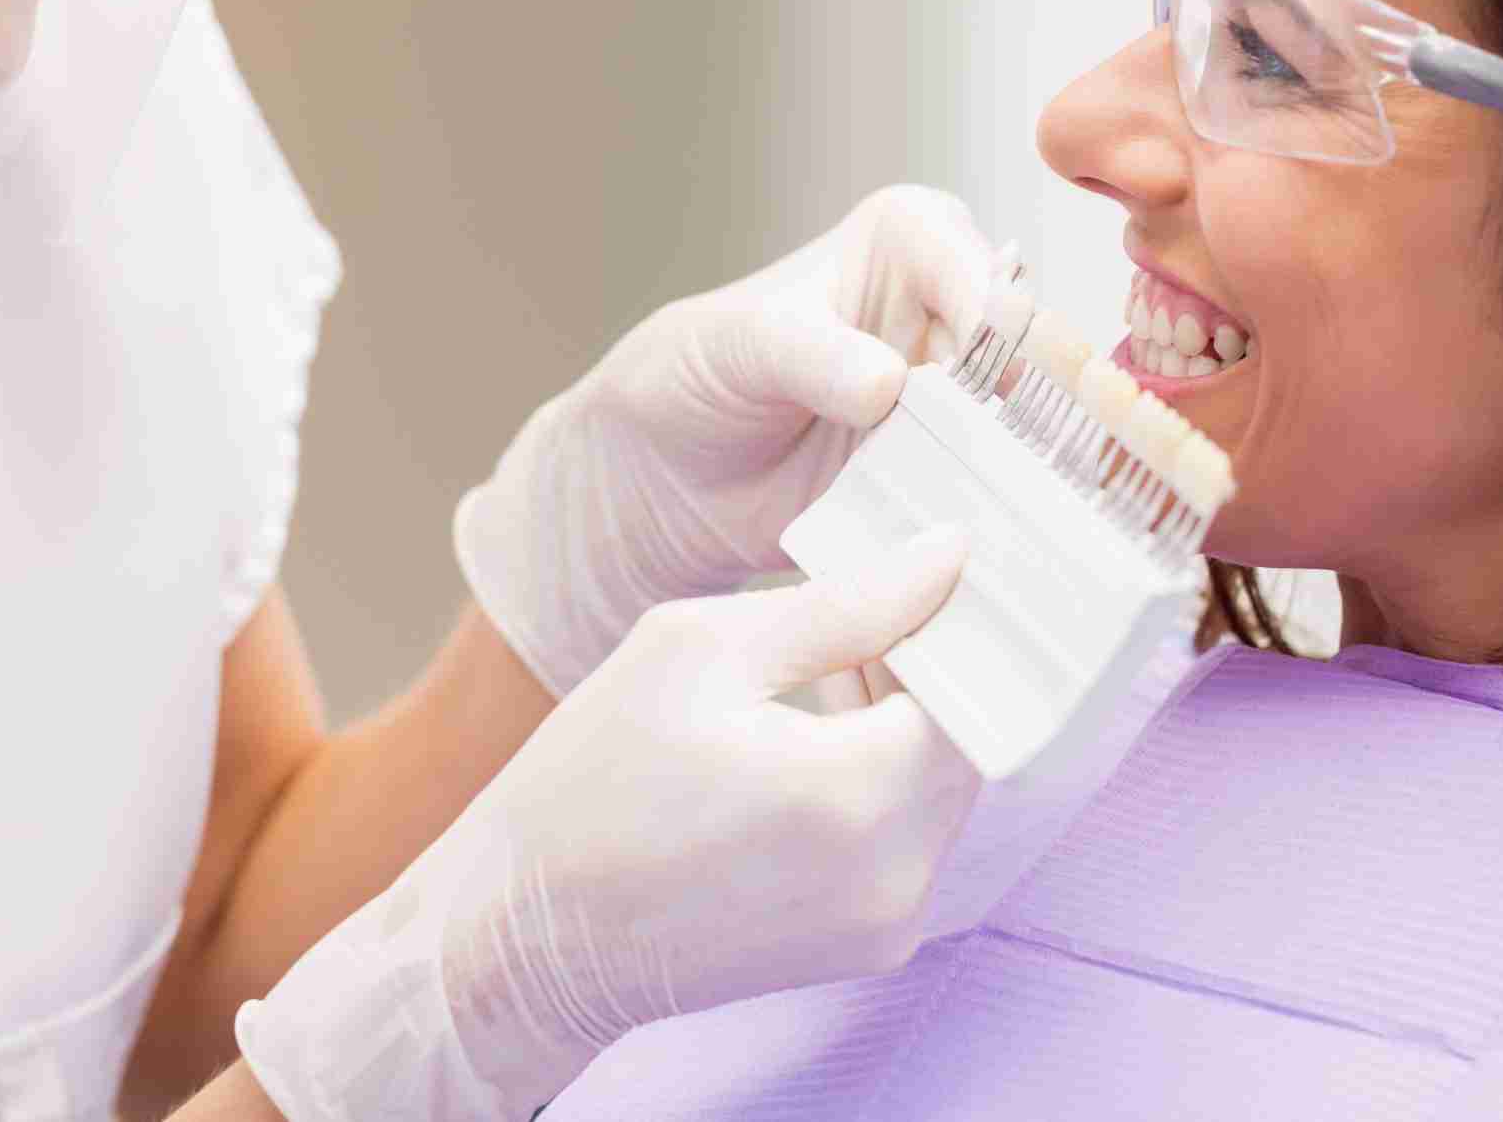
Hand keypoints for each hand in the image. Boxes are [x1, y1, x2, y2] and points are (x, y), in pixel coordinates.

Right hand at [234, 529, 981, 1120]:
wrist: (528, 934)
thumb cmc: (594, 780)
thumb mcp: (701, 651)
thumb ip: (845, 605)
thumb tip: (949, 556)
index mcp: (857, 791)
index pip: (974, 682)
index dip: (945, 624)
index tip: (905, 581)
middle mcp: (896, 873)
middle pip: (969, 738)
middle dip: (923, 674)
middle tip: (851, 625)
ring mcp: (888, 922)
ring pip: (944, 788)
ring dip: (903, 727)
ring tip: (821, 681)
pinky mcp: (870, 946)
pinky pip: (911, 840)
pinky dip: (880, 785)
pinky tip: (805, 751)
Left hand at [455, 185, 993, 694]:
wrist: (666, 475)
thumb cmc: (692, 375)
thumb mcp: (733, 348)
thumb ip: (805, 351)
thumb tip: (886, 380)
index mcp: (909, 238)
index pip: (975, 269)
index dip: (986, 323)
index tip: (971, 381)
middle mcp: (953, 309)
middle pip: (1026, 350)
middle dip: (1024, 410)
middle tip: (1005, 466)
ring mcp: (963, 397)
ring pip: (1029, 426)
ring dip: (1022, 475)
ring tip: (1004, 518)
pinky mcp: (957, 472)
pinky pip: (1000, 492)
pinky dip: (996, 521)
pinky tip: (989, 553)